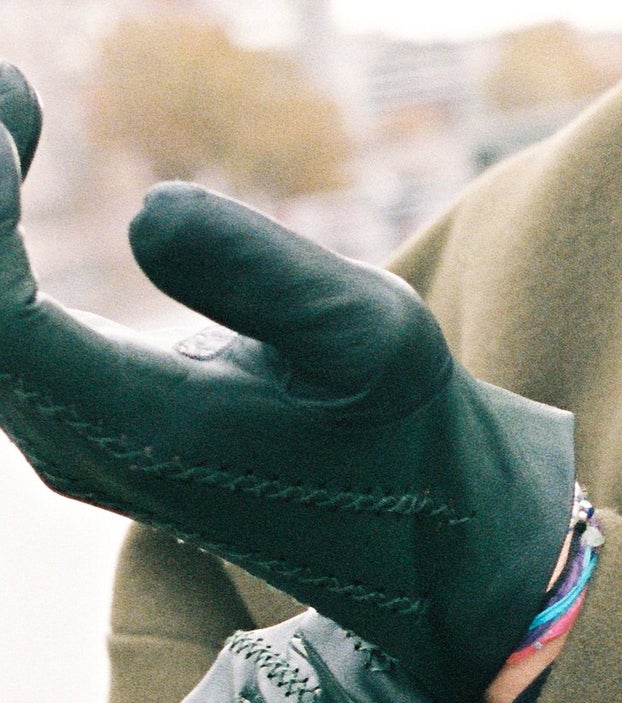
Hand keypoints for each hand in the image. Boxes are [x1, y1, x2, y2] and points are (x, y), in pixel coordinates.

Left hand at [0, 66, 574, 702]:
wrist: (422, 534)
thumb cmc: (406, 430)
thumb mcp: (373, 338)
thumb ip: (263, 275)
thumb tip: (139, 213)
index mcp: (152, 433)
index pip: (0, 321)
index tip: (20, 110)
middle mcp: (98, 455)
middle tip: (11, 91)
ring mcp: (88, 455)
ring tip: (11, 118)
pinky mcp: (97, 437)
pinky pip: (8, 342)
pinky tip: (14, 175)